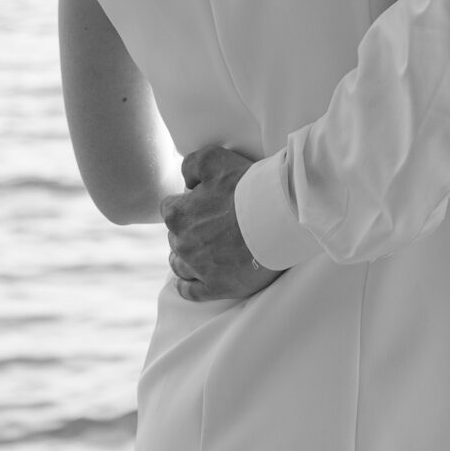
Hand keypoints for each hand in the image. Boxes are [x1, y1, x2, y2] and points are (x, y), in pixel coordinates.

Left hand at [159, 146, 283, 302]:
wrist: (279, 216)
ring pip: (179, 265)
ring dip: (186, 258)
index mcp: (178, 214)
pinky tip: (193, 280)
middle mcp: (182, 243)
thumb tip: (186, 183)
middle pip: (176, 237)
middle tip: (212, 225)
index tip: (203, 204)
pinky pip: (191, 291)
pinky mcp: (216, 286)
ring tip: (203, 252)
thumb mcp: (213, 159)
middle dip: (189, 231)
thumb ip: (190, 165)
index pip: (169, 208)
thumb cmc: (248, 186)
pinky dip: (188, 285)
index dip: (186, 204)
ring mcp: (198, 267)